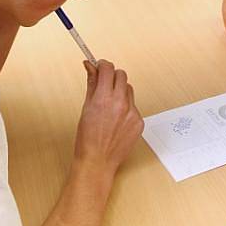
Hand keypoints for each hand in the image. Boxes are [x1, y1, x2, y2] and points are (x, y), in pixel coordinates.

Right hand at [74, 60, 143, 176]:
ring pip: (129, 90)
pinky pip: (134, 106)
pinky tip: (116, 120)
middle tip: (104, 83)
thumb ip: (91, 84)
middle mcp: (120, 103)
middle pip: (121, 75)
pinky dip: (126, 108)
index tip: (99, 66)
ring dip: (120, 91)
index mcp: (103, 99)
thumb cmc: (87, 138)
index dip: (102, 65)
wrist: (97, 161)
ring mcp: (132, 113)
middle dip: (112, 76)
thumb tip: (90, 66)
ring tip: (110, 106)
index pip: (107, 69)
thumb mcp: (86, 107)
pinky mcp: (139, 122)